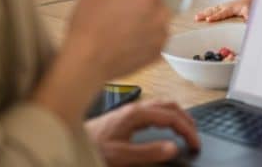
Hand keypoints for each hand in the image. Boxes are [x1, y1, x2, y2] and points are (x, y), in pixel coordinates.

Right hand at [66, 0, 171, 80]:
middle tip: (119, 6)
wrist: (85, 64)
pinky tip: (125, 37)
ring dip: (145, 15)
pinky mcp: (159, 51)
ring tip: (120, 24)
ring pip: (157, 15)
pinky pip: (155, 35)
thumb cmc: (88, 25)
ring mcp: (162, 34)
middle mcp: (162, 12)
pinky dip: (145, 34)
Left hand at [85, 100, 199, 165]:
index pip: (172, 117)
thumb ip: (148, 152)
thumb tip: (173, 148)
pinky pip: (154, 109)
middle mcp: (136, 108)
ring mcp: (131, 109)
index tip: (196, 144)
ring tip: (186, 130)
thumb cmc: (91, 147)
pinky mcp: (126, 114)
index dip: (188, 131)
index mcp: (137, 114)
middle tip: (195, 138)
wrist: (66, 137)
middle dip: (187, 120)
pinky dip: (167, 116)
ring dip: (178, 116)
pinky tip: (164, 126)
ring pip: (163, 105)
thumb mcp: (121, 155)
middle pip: (171, 106)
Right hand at [194, 0, 252, 22]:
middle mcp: (226, 6)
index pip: (222, 13)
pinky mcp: (223, 6)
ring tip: (196, 17)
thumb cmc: (250, 4)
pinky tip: (201, 14)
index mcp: (232, 8)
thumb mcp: (251, 11)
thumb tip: (246, 21)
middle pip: (213, 10)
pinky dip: (206, 11)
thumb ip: (248, 16)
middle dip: (205, 14)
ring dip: (204, 13)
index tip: (208, 20)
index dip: (215, 17)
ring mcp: (224, 5)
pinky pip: (213, 9)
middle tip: (197, 18)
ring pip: (212, 9)